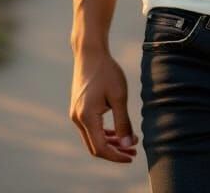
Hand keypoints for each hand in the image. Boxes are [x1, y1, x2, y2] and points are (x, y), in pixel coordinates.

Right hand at [69, 46, 138, 163]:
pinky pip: (90, 128)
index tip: (132, 156)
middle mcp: (77, 118)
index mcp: (86, 117)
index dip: (116, 156)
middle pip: (95, 146)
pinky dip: (103, 132)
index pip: (100, 148)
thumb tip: (128, 145)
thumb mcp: (119, 96)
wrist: (90, 53)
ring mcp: (75, 114)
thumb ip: (123, 122)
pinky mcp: (78, 108)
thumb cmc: (106, 71)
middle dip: (114, 151)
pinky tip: (116, 132)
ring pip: (92, 137)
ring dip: (109, 142)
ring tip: (128, 143)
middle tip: (133, 152)